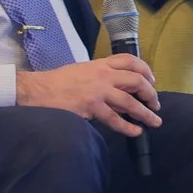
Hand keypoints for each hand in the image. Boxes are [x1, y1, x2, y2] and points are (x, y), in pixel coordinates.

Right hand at [15, 56, 159, 135]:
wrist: (37, 90)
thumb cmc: (58, 81)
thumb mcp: (82, 70)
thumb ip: (101, 75)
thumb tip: (119, 87)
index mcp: (101, 64)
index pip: (130, 61)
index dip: (146, 71)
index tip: (152, 81)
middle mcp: (103, 75)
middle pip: (136, 81)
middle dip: (150, 94)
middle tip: (155, 104)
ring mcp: (98, 91)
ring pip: (130, 102)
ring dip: (145, 113)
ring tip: (154, 122)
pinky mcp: (91, 106)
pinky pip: (114, 119)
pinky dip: (128, 127)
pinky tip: (135, 132)